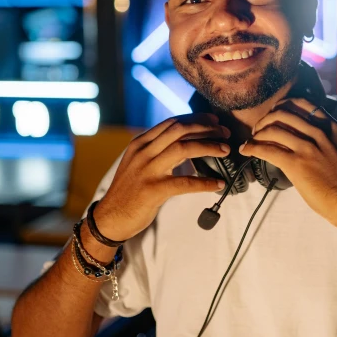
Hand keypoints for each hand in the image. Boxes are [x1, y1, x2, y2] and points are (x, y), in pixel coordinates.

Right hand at [94, 113, 230, 241]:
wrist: (110, 218)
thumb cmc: (130, 190)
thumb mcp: (139, 162)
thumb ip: (157, 149)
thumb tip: (187, 140)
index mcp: (141, 143)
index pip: (172, 122)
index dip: (196, 119)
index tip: (215, 121)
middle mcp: (143, 152)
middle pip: (180, 130)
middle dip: (206, 128)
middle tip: (225, 132)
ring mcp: (147, 170)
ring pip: (183, 149)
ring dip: (209, 147)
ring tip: (225, 150)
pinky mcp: (153, 190)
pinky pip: (184, 182)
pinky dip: (204, 182)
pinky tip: (218, 183)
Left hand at [240, 99, 336, 236]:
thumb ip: (324, 138)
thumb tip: (300, 135)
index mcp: (331, 126)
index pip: (302, 103)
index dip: (282, 106)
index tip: (273, 114)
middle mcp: (319, 132)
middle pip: (283, 113)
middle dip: (265, 120)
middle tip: (258, 130)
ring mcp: (308, 147)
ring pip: (273, 129)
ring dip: (257, 134)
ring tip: (252, 140)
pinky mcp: (297, 164)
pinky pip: (268, 149)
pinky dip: (253, 148)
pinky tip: (246, 150)